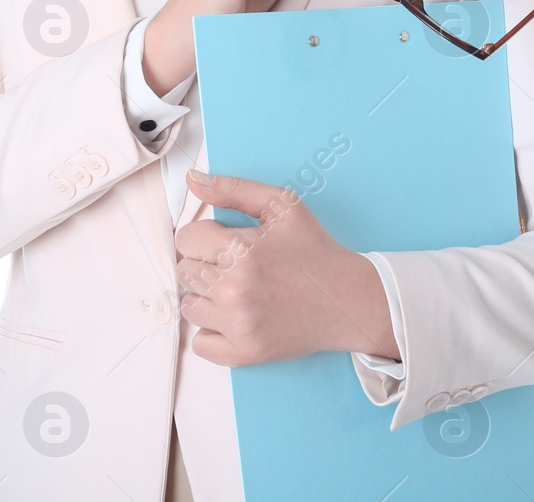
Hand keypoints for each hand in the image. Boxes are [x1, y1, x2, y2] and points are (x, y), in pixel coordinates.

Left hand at [174, 169, 399, 366]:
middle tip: (234, 266)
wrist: (347, 299)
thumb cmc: (314, 250)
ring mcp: (238, 324)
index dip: (203, 237)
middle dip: (205, 265)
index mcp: (240, 249)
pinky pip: (200, 345)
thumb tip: (192, 180)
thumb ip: (233, 188)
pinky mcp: (245, 352)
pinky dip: (213, 332)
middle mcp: (234, 288)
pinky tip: (237, 317)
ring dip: (207, 298)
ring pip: (190, 307)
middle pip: (185, 272)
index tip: (222, 242)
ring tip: (238, 291)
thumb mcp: (281, 205)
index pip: (185, 239)